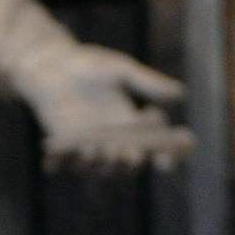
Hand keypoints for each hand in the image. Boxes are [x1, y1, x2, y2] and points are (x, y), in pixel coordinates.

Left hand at [25, 47, 190, 173]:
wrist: (54, 65)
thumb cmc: (91, 66)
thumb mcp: (122, 70)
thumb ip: (147, 83)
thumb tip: (181, 93)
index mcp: (134, 128)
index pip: (155, 150)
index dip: (164, 158)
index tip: (167, 160)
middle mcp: (114, 144)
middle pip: (127, 166)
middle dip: (129, 163)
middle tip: (131, 155)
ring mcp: (87, 148)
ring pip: (97, 168)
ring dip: (99, 163)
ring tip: (96, 148)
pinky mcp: (62, 149)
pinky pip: (64, 163)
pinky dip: (64, 163)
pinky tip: (65, 155)